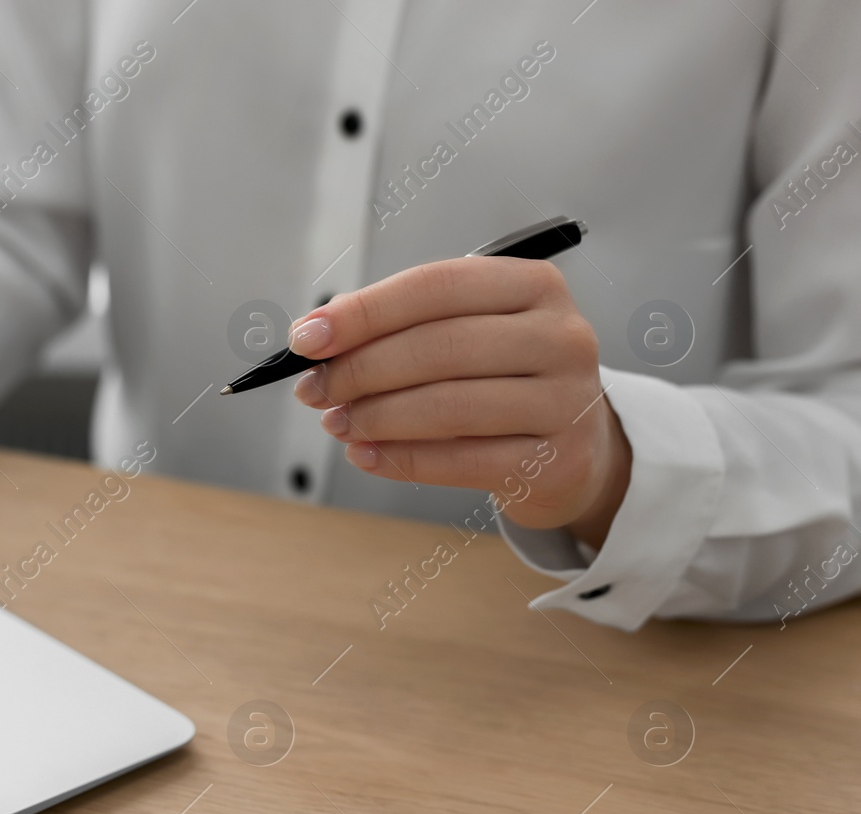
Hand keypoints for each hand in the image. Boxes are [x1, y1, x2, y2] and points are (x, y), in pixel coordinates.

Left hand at [290, 256, 629, 545]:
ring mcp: (565, 401)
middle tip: (313, 389)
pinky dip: (400, 458)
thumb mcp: (465, 336)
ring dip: (375, 417)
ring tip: (336, 423)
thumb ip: (401, 328)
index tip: (306, 338)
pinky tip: (365, 454)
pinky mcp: (556, 462)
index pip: (435, 287)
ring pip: (448, 406)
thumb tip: (317, 340)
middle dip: (360, 369)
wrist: (572, 450)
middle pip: (438, 347)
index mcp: (533, 287)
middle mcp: (560, 337)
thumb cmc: (501, 381)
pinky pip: (460, 461)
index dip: (364, 312)